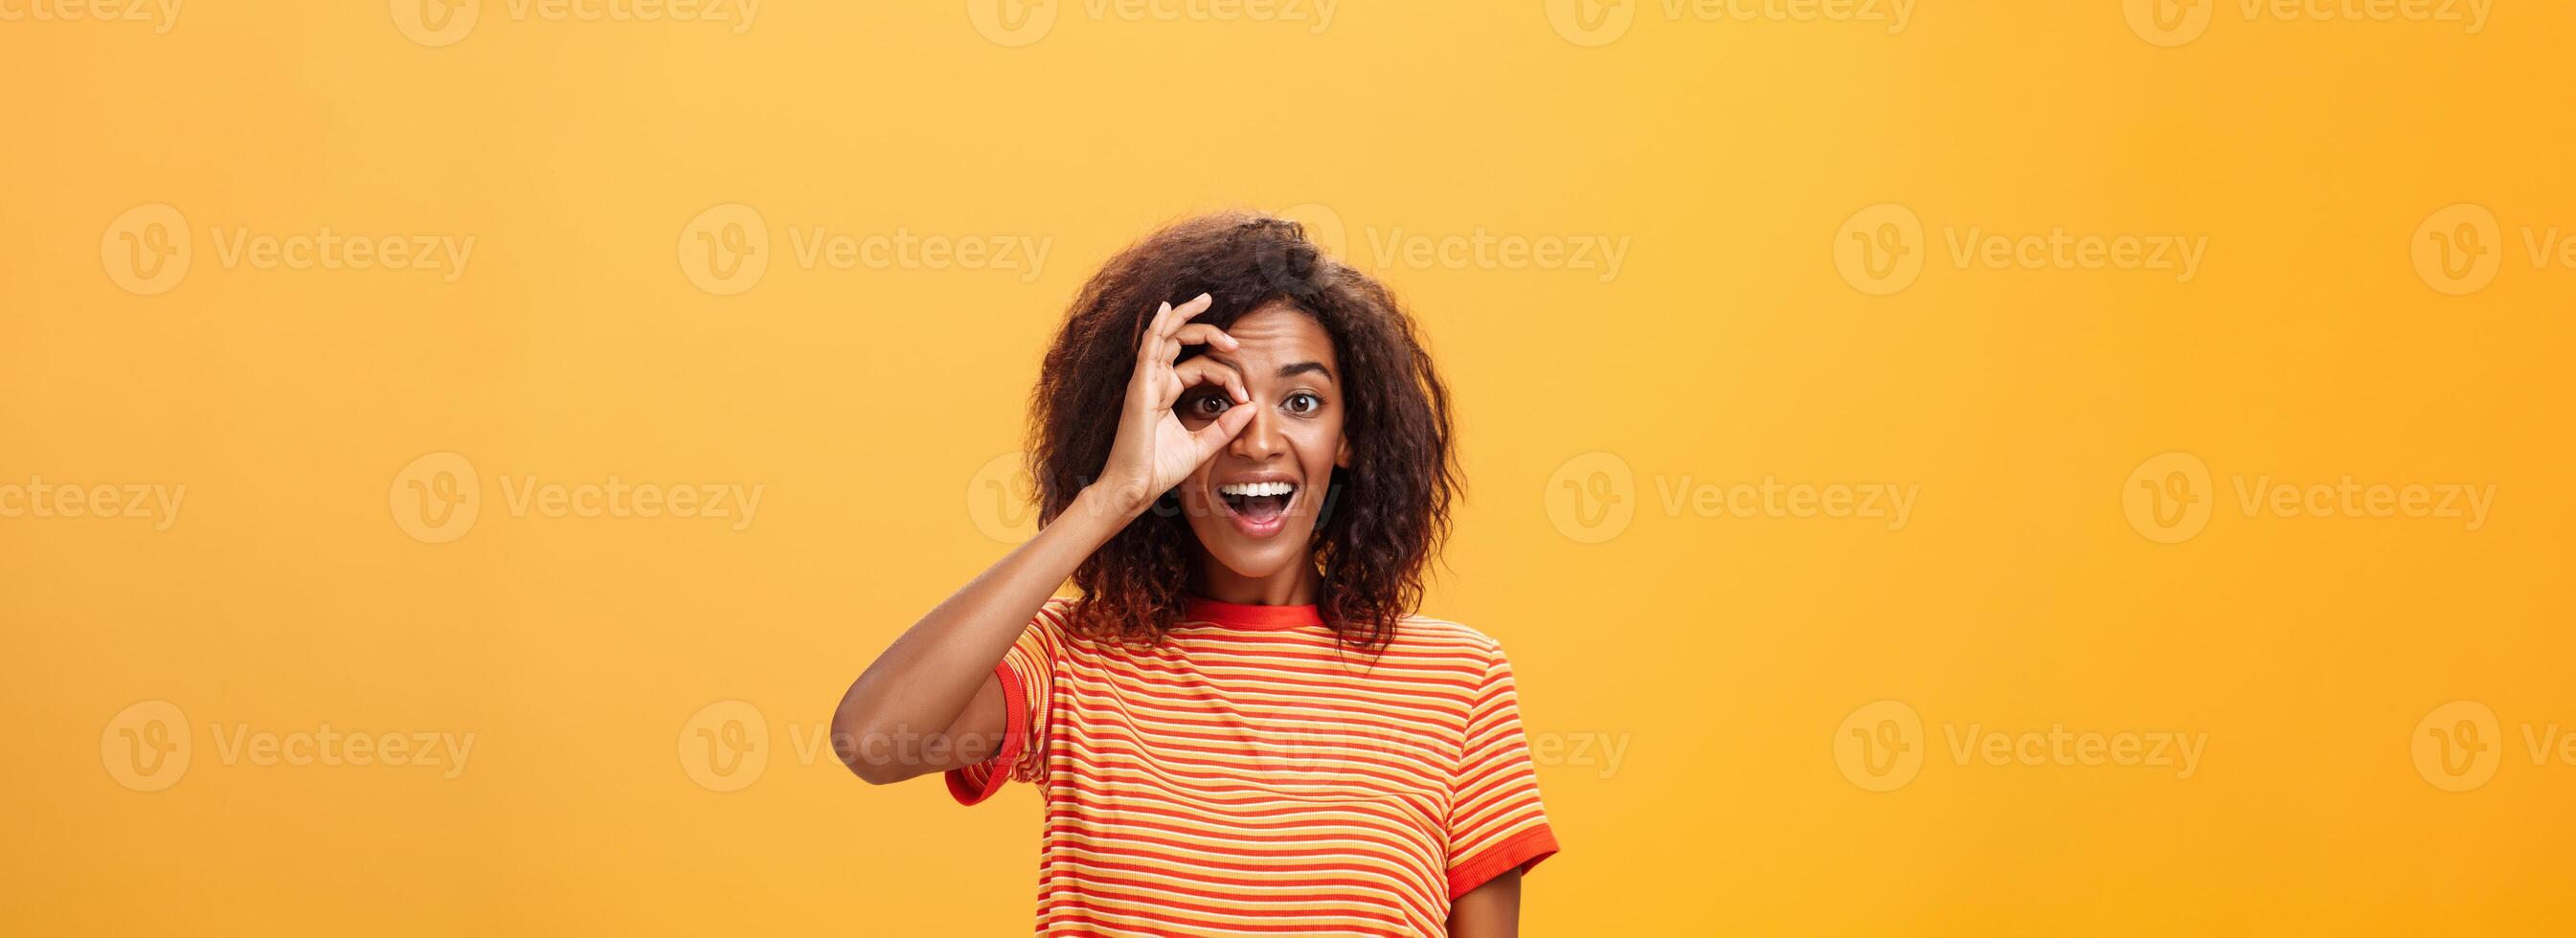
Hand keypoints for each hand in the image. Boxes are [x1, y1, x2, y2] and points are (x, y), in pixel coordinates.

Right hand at [1087, 293, 1254, 517]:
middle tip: (1235, 342)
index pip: (1200, 367)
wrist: (1136, 488)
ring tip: (1206, 299)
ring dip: (1186, 316)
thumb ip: (1226, 426)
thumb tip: (1252, 407)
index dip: (1226, 375)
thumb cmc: (1160, 470)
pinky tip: (1166, 308)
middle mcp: (1155, 382)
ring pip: (1165, 336)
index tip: (1245, 395)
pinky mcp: (1140, 387)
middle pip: (1182, 343)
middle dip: (1209, 333)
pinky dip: (1157, 327)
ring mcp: (1145, 382)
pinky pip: (1148, 349)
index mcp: (1167, 393)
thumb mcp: (1203, 445)